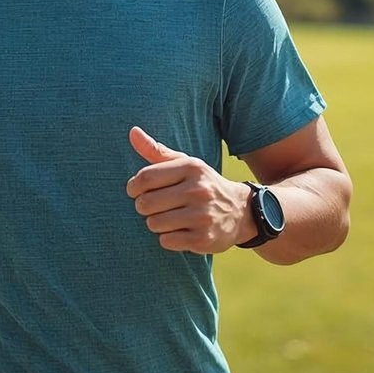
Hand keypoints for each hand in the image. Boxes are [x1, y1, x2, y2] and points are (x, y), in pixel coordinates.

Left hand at [126, 126, 251, 253]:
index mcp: (191, 168)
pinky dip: (168, 238)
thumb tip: (132, 132)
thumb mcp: (184, 164)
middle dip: (143, 206)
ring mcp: (202, 215)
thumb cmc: (201, 185)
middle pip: (146, 203)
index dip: (133, 187)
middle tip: (154, 206)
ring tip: (169, 218)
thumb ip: (156, 151)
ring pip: (154, 223)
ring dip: (155, 223)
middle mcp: (198, 190)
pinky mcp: (203, 239)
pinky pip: (166, 241)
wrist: (241, 212)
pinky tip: (180, 231)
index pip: (146, 177)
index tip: (135, 191)